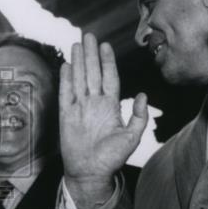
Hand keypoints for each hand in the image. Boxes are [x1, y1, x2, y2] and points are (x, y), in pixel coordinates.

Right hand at [60, 33, 147, 208]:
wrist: (91, 173)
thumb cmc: (112, 158)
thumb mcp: (132, 137)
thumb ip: (138, 117)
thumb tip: (142, 95)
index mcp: (110, 106)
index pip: (109, 77)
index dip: (107, 61)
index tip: (105, 45)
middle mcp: (94, 103)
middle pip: (92, 73)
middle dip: (91, 54)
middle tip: (88, 35)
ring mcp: (80, 108)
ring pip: (79, 78)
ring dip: (79, 61)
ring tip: (77, 44)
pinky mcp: (66, 115)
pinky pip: (66, 93)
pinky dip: (66, 79)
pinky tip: (67, 65)